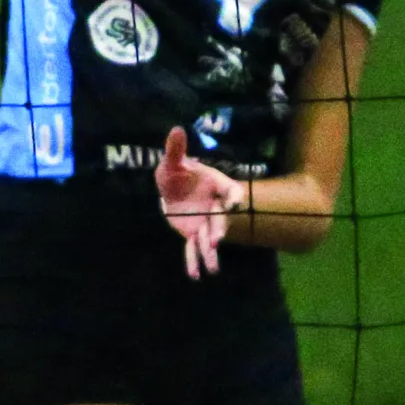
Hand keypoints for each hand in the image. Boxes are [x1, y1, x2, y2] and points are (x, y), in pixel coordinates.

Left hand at [156, 127, 247, 278]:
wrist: (170, 188)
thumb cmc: (176, 172)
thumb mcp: (172, 161)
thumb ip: (176, 149)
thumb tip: (176, 129)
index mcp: (215, 185)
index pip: (230, 191)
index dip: (233, 197)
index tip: (234, 203)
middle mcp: (214, 206)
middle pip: (220, 219)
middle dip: (219, 229)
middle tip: (216, 240)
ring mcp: (204, 222)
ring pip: (209, 238)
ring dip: (210, 252)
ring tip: (213, 269)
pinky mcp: (192, 233)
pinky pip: (193, 248)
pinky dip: (194, 261)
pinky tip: (196, 275)